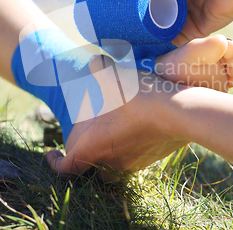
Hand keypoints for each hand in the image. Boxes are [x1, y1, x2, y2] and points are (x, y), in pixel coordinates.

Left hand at [47, 55, 188, 179]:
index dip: (54, 163)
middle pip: (91, 171)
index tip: (51, 153)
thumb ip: (100, 68)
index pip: (66, 169)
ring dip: (108, 156)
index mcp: (93, 147)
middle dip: (85, 161)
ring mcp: (133, 164)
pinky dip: (130, 150)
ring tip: (109, 137)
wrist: (180, 112)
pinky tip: (136, 131)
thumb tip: (94, 60)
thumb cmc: (141, 98)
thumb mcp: (116, 77)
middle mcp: (112, 162)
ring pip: (114, 168)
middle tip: (86, 143)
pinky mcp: (152, 160)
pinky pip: (134, 160)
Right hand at [96, 0, 232, 45]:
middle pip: (135, 19)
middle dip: (118, 31)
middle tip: (99, 42)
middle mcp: (164, 1)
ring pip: (150, 35)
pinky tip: (136, 64)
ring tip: (112, 55)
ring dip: (133, 46)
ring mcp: (176, 19)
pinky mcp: (189, 35)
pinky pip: (169, 46)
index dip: (110, 7)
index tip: (92, 19)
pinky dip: (155, 54)